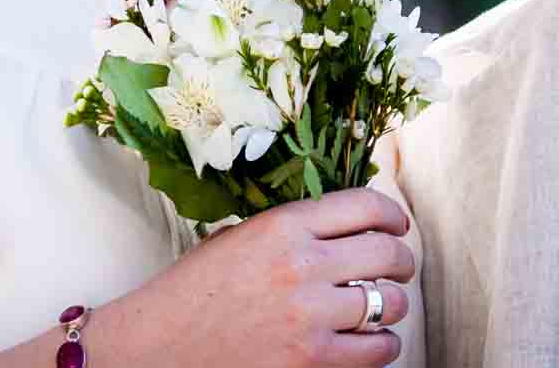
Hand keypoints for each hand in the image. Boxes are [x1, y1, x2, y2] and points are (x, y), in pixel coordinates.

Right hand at [99, 188, 415, 367]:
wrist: (157, 346)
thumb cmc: (194, 290)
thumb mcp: (240, 237)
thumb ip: (294, 229)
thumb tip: (350, 226)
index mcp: (284, 225)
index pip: (366, 206)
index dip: (392, 215)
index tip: (396, 226)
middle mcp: (303, 264)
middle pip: (387, 252)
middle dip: (401, 259)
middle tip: (396, 267)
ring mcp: (310, 315)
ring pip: (391, 301)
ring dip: (393, 303)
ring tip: (381, 307)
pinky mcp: (312, 359)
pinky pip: (377, 350)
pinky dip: (382, 345)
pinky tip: (370, 341)